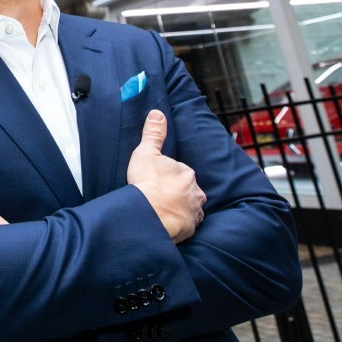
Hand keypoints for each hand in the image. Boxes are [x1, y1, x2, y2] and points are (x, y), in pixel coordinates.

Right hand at [126, 110, 205, 243]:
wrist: (150, 215)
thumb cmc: (147, 183)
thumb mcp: (146, 153)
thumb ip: (153, 134)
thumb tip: (158, 113)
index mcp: (186, 172)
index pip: (179, 171)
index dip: (166, 176)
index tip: (155, 181)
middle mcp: (196, 191)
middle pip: (187, 189)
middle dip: (176, 192)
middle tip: (158, 196)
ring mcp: (195, 210)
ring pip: (190, 206)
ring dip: (180, 207)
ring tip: (163, 211)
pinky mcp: (191, 227)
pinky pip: (188, 223)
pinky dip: (180, 223)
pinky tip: (168, 222)